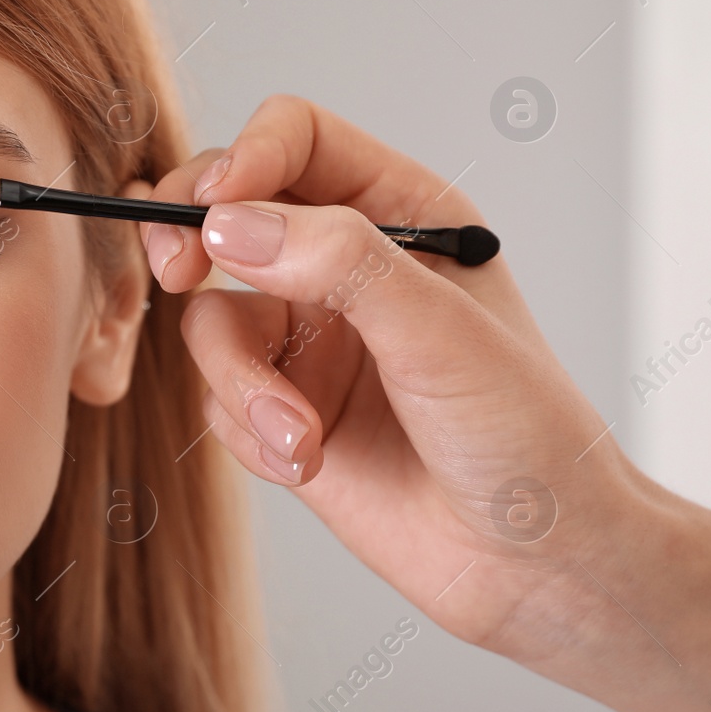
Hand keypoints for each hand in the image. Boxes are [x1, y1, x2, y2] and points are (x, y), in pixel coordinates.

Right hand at [139, 95, 710, 711]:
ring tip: (300, 438)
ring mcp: (306, 340)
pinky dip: (249, 433)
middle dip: (189, 239)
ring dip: (241, 382)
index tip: (215, 210)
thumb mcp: (443, 334)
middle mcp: (342, 267)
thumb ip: (341, 264)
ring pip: (209, 320)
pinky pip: (213, 399)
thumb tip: (228, 224)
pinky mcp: (278, 411)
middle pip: (223, 212)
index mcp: (402, 213)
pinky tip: (310, 466)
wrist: (534, 570)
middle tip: (176, 270)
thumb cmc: (528, 439)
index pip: (296, 141)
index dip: (245, 161)